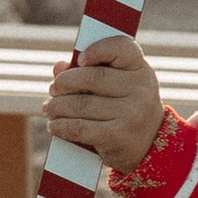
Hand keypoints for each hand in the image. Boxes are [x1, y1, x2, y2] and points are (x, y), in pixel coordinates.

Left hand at [43, 29, 165, 174]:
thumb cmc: (125, 110)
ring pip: (82, 104)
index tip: (81, 58)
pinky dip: (62, 126)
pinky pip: (81, 127)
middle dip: (65, 83)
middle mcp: (140, 90)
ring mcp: (131, 114)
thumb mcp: (118, 87)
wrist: (149, 148)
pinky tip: (54, 125)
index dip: (98, 49)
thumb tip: (59, 67)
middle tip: (53, 89)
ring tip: (49, 108)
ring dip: (57, 106)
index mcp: (141, 70)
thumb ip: (90, 72)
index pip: (123, 48)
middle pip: (92, 78)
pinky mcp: (118, 136)